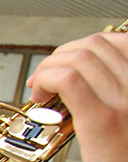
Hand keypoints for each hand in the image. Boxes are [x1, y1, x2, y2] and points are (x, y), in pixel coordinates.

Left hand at [27, 31, 127, 161]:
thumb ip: (115, 98)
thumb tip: (82, 83)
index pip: (116, 43)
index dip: (82, 48)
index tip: (64, 66)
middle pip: (93, 45)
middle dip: (60, 56)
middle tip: (44, 80)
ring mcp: (126, 99)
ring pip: (77, 57)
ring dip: (48, 68)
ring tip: (40, 92)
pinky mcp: (103, 119)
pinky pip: (67, 78)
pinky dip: (46, 80)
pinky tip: (40, 98)